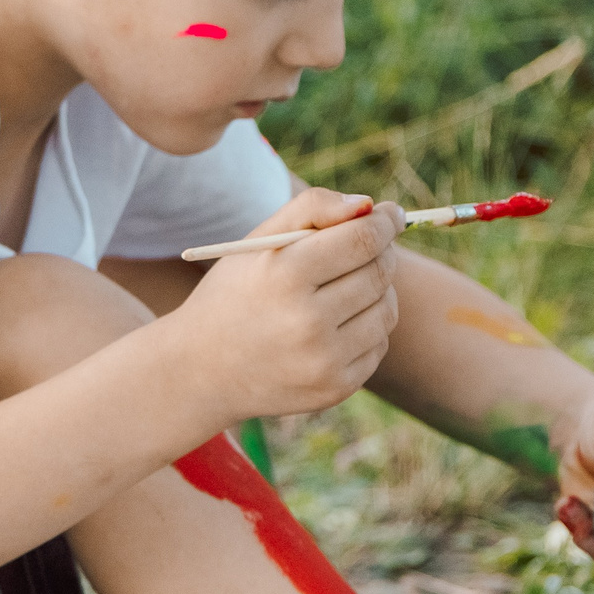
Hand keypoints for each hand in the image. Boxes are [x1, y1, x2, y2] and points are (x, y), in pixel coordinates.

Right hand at [166, 187, 402, 422]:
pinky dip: (368, 329)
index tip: (391, 215)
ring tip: (347, 287)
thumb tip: (369, 205)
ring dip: (378, 291)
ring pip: (386, 310)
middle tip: (368, 247)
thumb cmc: (236, 292)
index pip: (363, 240)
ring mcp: (322, 361)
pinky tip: (337, 324)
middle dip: (381, 253)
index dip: (385, 222)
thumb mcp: (258, 241)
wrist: (202, 369)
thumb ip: (312, 208)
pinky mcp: (334, 388)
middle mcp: (306, 322)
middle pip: (379, 273)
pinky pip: (378, 345)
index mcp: (284, 275)